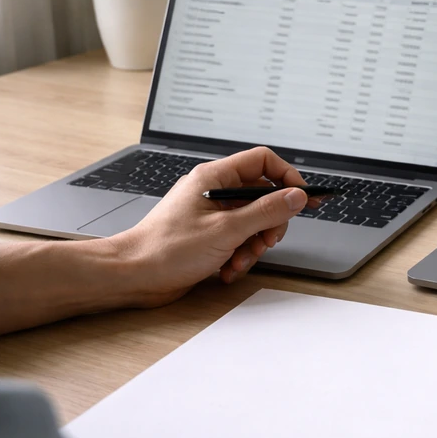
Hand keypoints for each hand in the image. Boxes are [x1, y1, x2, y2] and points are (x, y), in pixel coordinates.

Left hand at [110, 147, 308, 306]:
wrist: (134, 275)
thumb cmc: (166, 249)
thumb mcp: (226, 230)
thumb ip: (266, 211)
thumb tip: (296, 196)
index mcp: (215, 177)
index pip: (263, 162)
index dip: (287, 177)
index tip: (302, 199)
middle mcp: (214, 191)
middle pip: (263, 196)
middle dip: (270, 222)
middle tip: (267, 240)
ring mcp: (212, 214)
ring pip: (253, 222)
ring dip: (254, 245)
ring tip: (240, 259)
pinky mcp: (209, 235)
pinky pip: (239, 239)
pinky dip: (239, 255)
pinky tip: (227, 268)